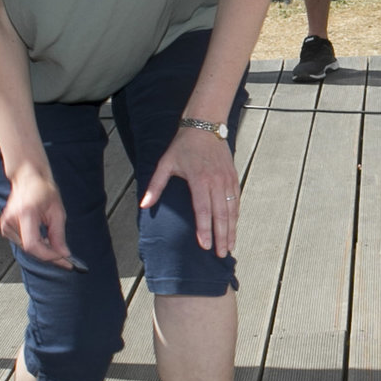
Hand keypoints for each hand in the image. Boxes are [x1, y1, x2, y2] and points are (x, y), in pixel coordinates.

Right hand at [1, 160, 71, 267]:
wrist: (28, 178)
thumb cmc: (43, 189)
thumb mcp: (58, 211)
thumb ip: (59, 235)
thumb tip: (63, 254)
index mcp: (25, 214)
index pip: (33, 245)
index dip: (49, 256)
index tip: (64, 261)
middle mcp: (11, 220)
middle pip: (30, 249)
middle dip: (49, 256)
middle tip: (66, 261)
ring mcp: (6, 225)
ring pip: (27, 249)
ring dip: (43, 250)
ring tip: (54, 243)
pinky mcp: (5, 228)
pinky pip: (23, 243)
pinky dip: (35, 245)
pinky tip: (44, 239)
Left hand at [140, 125, 237, 255]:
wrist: (205, 126)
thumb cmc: (183, 145)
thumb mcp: (166, 163)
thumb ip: (156, 186)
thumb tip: (144, 205)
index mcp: (199, 179)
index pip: (203, 210)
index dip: (204, 229)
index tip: (205, 245)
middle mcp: (216, 181)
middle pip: (221, 214)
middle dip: (222, 236)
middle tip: (221, 254)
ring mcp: (227, 180)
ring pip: (231, 210)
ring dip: (231, 230)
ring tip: (229, 247)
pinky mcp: (233, 178)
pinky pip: (236, 201)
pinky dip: (235, 216)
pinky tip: (233, 228)